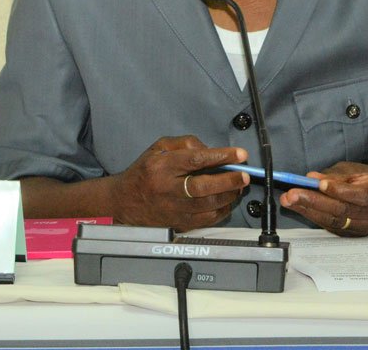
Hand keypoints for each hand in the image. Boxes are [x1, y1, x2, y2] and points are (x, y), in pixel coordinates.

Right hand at [110, 135, 248, 231]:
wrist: (123, 201)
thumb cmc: (144, 171)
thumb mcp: (159, 147)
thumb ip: (185, 143)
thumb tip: (210, 150)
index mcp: (162, 166)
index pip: (196, 160)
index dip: (221, 156)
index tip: (240, 155)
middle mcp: (167, 189)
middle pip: (204, 187)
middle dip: (230, 180)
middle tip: (245, 175)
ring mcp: (173, 209)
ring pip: (208, 206)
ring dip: (229, 196)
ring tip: (238, 187)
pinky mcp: (178, 223)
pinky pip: (206, 220)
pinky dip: (222, 211)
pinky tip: (227, 201)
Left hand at [279, 162, 367, 235]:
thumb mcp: (359, 172)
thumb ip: (337, 176)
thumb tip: (313, 178)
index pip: (360, 195)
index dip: (339, 190)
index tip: (319, 183)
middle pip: (342, 210)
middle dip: (314, 201)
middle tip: (292, 194)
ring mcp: (363, 228)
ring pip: (333, 221)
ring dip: (308, 210)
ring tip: (289, 200)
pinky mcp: (352, 235)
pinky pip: (330, 227)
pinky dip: (312, 216)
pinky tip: (299, 208)